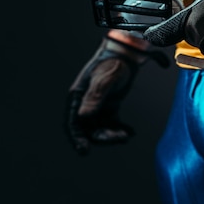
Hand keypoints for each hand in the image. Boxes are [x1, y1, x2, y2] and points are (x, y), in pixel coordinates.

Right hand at [65, 36, 168, 154]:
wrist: (129, 53)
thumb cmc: (115, 61)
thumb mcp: (106, 78)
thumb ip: (95, 96)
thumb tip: (83, 116)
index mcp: (78, 96)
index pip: (73, 122)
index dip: (76, 138)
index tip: (84, 150)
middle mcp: (85, 103)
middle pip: (88, 128)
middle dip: (102, 137)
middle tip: (119, 138)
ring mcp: (97, 105)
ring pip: (100, 128)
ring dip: (112, 135)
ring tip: (127, 135)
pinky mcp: (109, 105)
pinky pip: (111, 123)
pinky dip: (119, 129)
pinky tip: (130, 132)